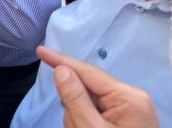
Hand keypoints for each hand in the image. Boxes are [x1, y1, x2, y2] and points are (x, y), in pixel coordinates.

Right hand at [36, 46, 157, 127]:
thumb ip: (75, 99)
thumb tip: (62, 70)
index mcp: (128, 97)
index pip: (88, 71)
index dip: (61, 60)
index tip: (39, 50)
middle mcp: (131, 98)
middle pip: (86, 88)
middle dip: (73, 107)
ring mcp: (130, 110)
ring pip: (87, 102)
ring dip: (78, 120)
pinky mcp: (125, 120)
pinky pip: (95, 113)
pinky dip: (85, 124)